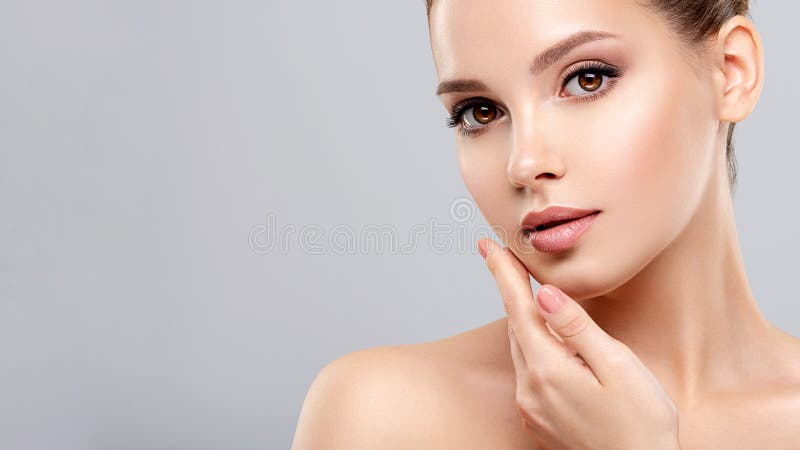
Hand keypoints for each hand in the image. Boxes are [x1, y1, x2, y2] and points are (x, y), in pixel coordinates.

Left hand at [478, 238, 680, 449]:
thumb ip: (578, 329)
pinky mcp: (538, 420)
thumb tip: (545, 294)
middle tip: (504, 257)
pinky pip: (529, 373)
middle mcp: (529, 390)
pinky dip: (534, 349)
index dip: (503, 273)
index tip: (487, 245)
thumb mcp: (618, 368)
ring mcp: (531, 408)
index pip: (518, 309)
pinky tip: (551, 345)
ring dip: (524, 320)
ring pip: (522, 350)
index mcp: (548, 370)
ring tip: (528, 294)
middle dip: (512, 291)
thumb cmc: (641, 425)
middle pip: (516, 327)